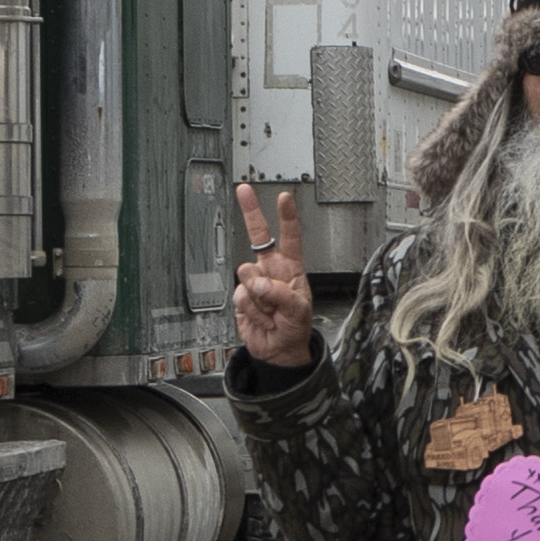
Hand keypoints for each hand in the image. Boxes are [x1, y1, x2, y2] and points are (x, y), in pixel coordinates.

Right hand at [230, 183, 314, 368]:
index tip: (284, 197)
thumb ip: (281, 294)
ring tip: (272, 311)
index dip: (287, 217)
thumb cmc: (296, 327)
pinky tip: (261, 316)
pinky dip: (252, 310)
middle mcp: (271, 270)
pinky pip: (240, 296)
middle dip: (251, 212)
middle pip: (259, 236)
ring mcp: (255, 282)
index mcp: (291, 268)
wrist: (279, 350)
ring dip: (260, 297)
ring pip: (247, 274)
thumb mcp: (299, 311)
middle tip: (244, 190)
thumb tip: (259, 283)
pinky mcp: (241, 296)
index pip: (290, 237)